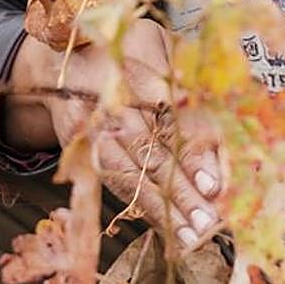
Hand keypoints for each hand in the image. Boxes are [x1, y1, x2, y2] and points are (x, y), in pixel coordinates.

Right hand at [8, 18, 221, 247]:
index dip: (192, 149)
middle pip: (149, 150)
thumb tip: (222, 133)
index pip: (169, 113)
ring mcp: (90, 127)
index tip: (214, 182)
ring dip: (162, 208)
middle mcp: (108, 98)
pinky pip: (113, 182)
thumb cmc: (127, 50)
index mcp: (134, 63)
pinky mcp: (79, 149)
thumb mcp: (160, 47)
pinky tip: (166, 227)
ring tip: (192, 236)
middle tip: (210, 221)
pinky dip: (141, 206)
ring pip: (129, 173)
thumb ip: (189, 82)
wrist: (61, 58)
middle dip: (181, 190)